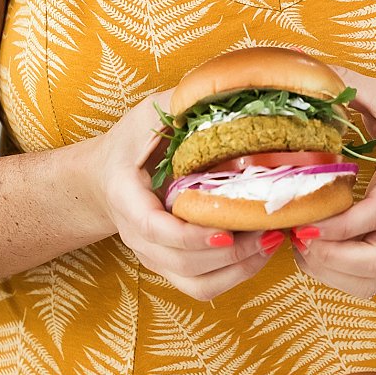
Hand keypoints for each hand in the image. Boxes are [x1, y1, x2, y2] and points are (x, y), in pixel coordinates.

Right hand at [77, 90, 275, 300]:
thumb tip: (222, 88)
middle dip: (231, 253)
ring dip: (239, 269)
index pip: (153, 229)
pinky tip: (261, 251)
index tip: (227, 230)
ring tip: (271, 240)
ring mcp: (156, 257)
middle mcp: (139, 238)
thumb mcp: (146, 116)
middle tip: (268, 228)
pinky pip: (204, 287)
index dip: (191, 236)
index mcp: (127, 200)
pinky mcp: (173, 266)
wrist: (104, 180)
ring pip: (197, 283)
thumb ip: (178, 106)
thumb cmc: (128, 145)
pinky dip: (236, 276)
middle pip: (183, 263)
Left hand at [292, 68, 375, 298]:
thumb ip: (350, 85)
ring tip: (299, 241)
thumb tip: (304, 63)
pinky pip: (361, 278)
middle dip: (331, 258)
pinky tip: (313, 247)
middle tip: (298, 234)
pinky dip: (332, 272)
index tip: (305, 221)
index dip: (339, 225)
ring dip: (328, 269)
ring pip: (368, 278)